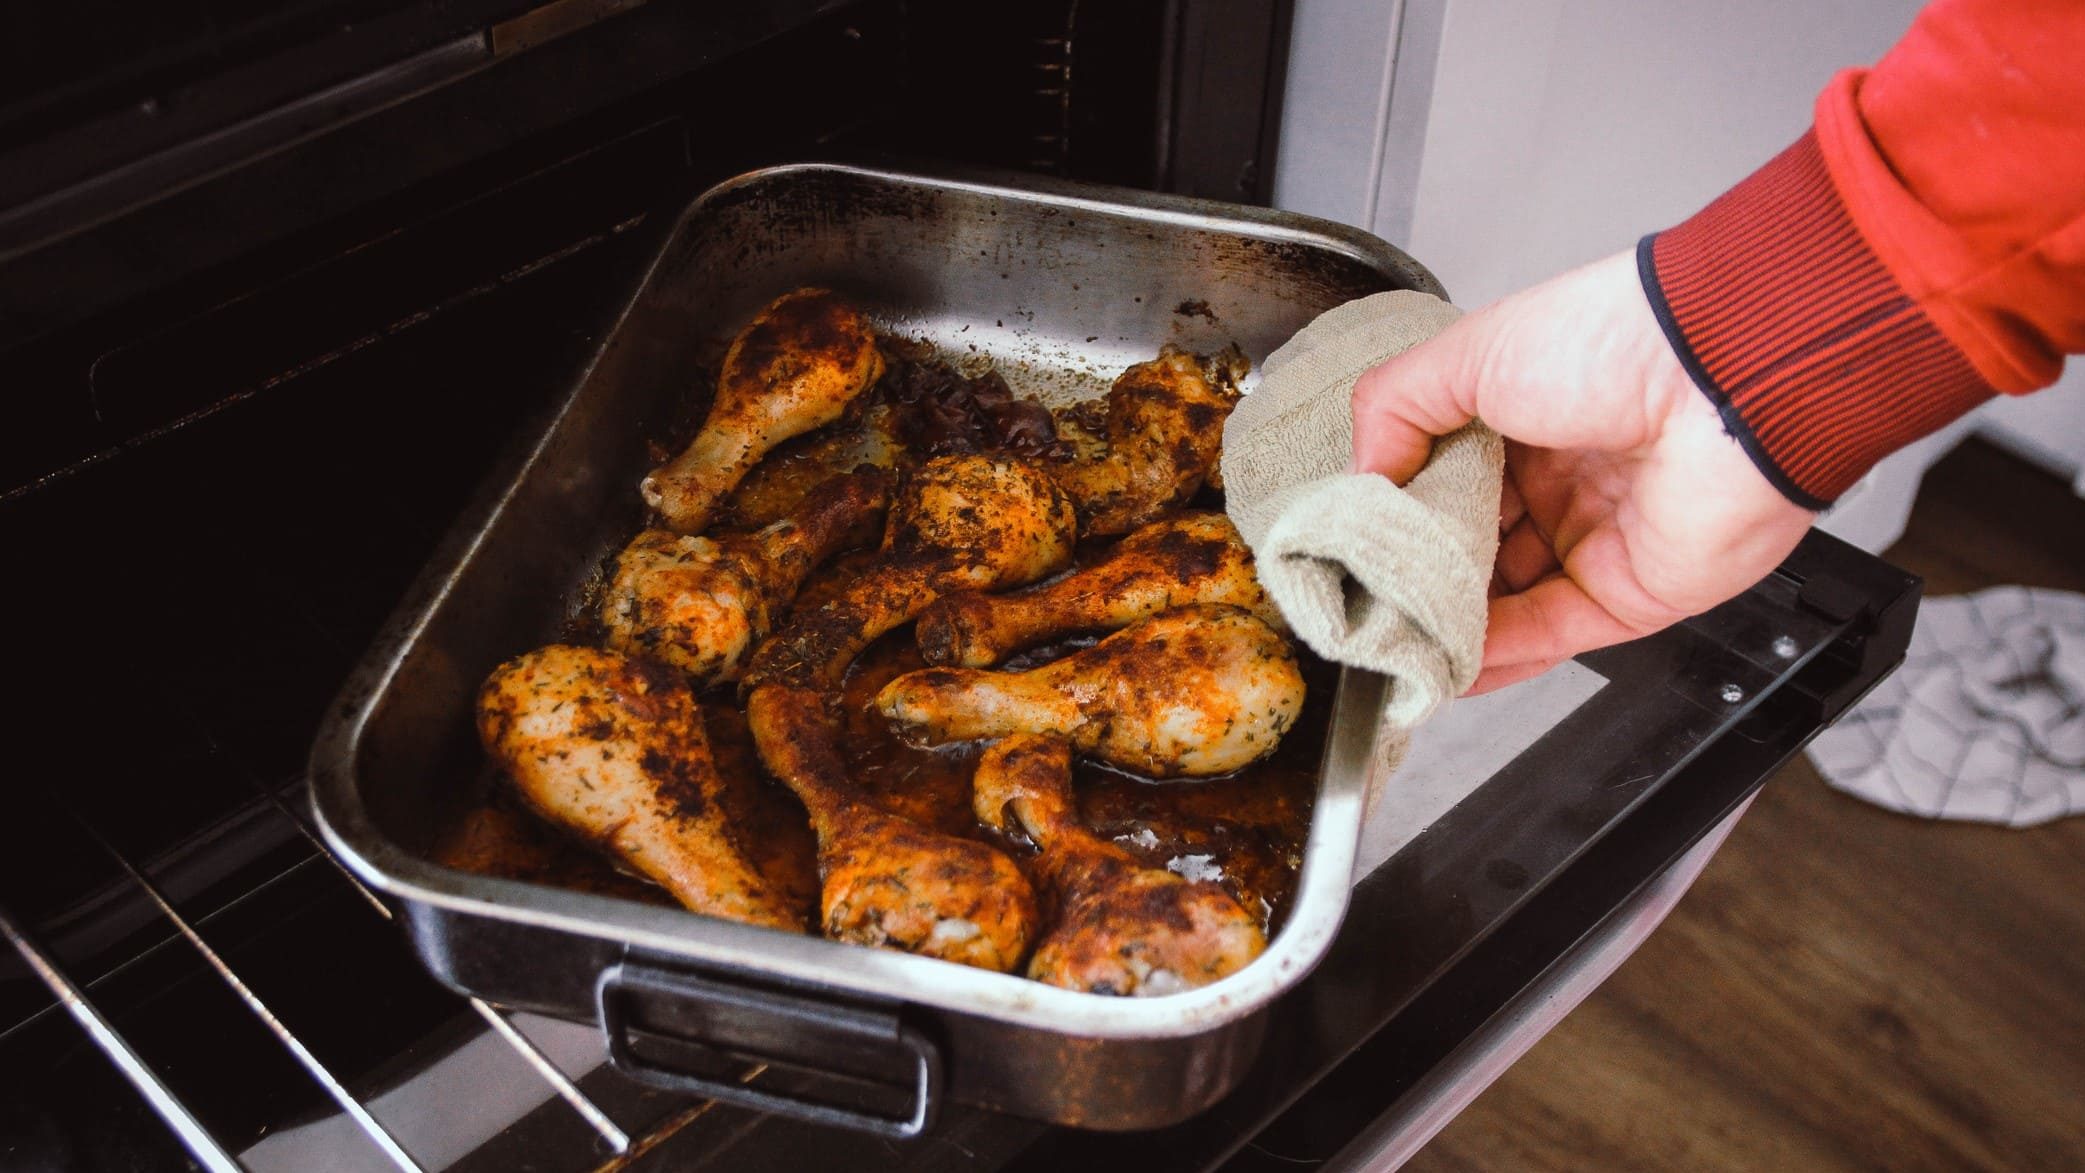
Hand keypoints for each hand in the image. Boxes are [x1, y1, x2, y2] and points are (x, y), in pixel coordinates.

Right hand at [1349, 250, 1816, 694]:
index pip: (1443, 477)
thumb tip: (1359, 478)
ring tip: (1390, 644)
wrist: (1724, 376)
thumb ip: (1393, 408)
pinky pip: (1550, 637)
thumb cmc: (1611, 340)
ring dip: (1449, 624)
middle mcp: (1562, 479)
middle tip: (1359, 603)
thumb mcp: (1468, 352)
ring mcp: (1596, 540)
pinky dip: (1496, 657)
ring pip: (1504, 600)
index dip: (1396, 512)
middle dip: (1416, 577)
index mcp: (1525, 414)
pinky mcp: (1630, 594)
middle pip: (1471, 546)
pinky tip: (1446, 668)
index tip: (1347, 543)